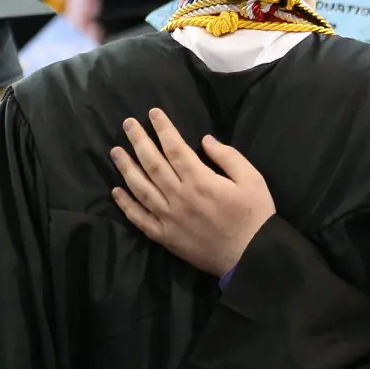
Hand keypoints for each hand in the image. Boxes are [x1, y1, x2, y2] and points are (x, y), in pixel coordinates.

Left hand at [110, 109, 274, 277]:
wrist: (250, 255)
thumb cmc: (254, 215)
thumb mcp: (252, 179)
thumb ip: (228, 157)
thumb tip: (205, 140)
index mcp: (201, 181)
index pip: (176, 149)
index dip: (163, 129)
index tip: (153, 113)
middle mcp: (179, 197)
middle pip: (153, 164)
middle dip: (139, 141)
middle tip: (127, 124)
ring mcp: (169, 218)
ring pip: (141, 188)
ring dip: (126, 168)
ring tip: (115, 151)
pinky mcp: (165, 236)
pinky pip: (140, 218)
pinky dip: (126, 205)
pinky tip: (116, 191)